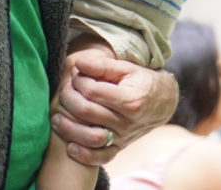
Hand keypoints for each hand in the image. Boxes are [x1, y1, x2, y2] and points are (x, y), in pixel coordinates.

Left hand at [52, 42, 178, 166]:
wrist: (163, 102)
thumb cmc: (141, 81)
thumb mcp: (126, 68)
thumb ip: (102, 65)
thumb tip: (78, 63)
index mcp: (131, 100)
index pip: (93, 92)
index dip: (79, 81)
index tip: (75, 74)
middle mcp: (128, 121)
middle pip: (88, 113)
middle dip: (69, 99)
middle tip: (63, 90)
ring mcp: (124, 137)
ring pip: (90, 137)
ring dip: (69, 129)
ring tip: (56, 118)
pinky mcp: (120, 147)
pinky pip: (100, 157)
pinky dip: (84, 155)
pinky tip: (70, 146)